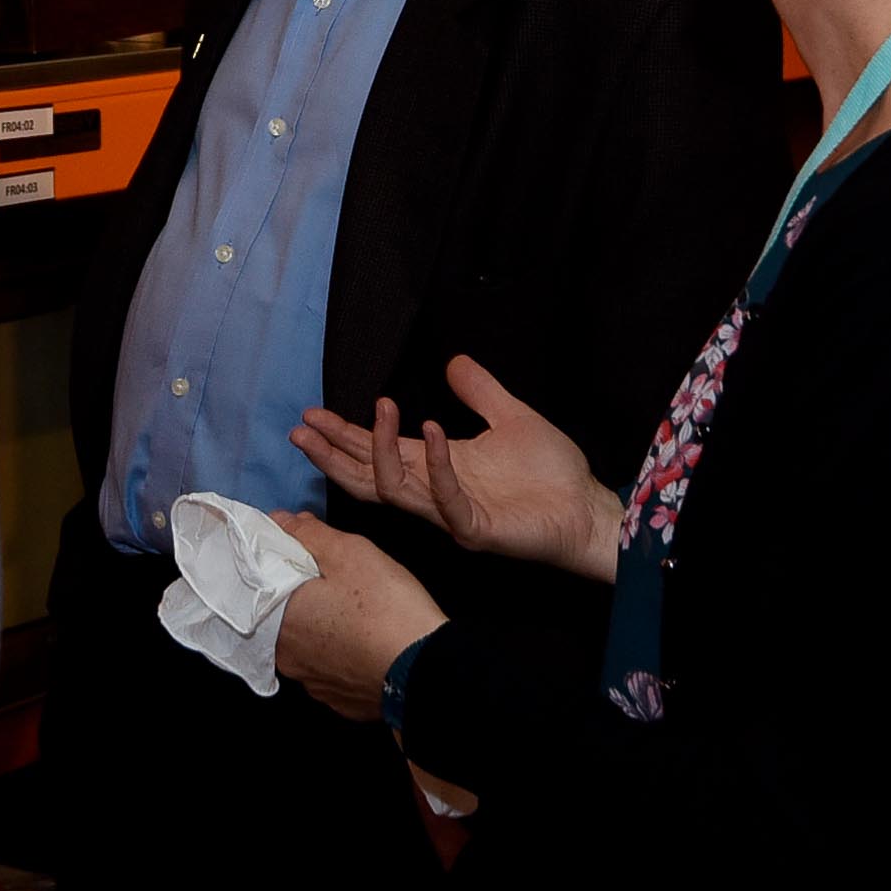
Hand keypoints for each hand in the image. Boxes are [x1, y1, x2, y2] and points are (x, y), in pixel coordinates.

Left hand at [265, 510, 446, 723]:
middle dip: (302, 597)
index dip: (283, 562)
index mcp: (280, 621)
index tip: (304, 552)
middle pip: (284, 616)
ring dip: (321, 629)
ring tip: (353, 612)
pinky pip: (331, 671)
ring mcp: (314, 684)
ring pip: (307, 646)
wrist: (427, 669)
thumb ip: (310, 535)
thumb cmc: (385, 608)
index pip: (264, 584)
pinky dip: (341, 655)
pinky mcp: (340, 701)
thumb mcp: (350, 554)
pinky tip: (363, 642)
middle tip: (333, 579)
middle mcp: (287, 659)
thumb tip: (282, 522)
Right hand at [298, 355, 626, 583]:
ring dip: (380, 449)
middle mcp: (435, 491)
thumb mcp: (510, 417)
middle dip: (335, 452)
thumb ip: (480, 392)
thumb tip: (453, 361)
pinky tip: (433, 431)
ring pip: (395, 488)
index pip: (376, 452)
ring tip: (381, 410)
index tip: (312, 415)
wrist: (586, 509)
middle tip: (304, 428)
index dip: (344, 435)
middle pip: (368, 475)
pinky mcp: (476, 528)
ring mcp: (452, 512)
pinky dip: (438, 466)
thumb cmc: (551, 474)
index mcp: (437, 467)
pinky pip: (446, 500)